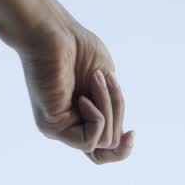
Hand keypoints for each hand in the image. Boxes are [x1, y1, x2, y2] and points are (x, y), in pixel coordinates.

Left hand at [16, 21, 134, 163]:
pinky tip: (84, 97)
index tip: (132, 132)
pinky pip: (90, 139)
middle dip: (117, 111)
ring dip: (108, 106)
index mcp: (82, 117)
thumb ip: (113, 112)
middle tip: (107, 80)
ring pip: (103, 140)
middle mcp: (69, 127)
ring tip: (95, 78)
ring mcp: (59, 129)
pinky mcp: (51, 127)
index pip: (103, 152)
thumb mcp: (108, 83)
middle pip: (109, 145)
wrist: (54, 32)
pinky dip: (97, 117)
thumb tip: (119, 138)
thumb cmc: (78, 48)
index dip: (122, 150)